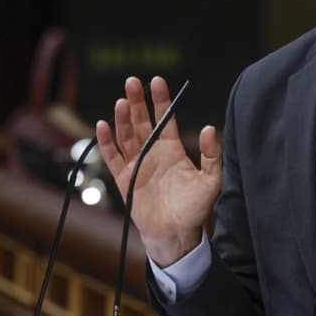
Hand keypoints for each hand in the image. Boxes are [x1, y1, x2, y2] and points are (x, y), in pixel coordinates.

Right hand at [95, 76, 221, 266]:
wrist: (177, 235)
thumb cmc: (195, 209)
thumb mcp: (211, 180)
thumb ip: (212, 154)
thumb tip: (210, 127)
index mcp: (171, 149)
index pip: (164, 118)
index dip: (160, 100)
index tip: (157, 81)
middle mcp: (152, 153)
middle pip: (141, 121)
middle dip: (137, 101)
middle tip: (132, 81)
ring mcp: (136, 165)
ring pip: (126, 135)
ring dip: (123, 118)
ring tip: (123, 100)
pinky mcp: (124, 179)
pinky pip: (112, 157)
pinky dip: (106, 142)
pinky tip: (103, 125)